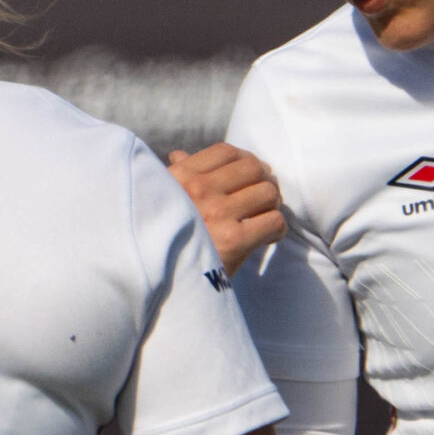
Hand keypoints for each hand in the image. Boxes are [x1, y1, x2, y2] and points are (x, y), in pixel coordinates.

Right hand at [168, 144, 284, 274]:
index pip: (225, 152)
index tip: (250, 174)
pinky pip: (273, 221)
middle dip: (264, 181)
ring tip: (264, 218)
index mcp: (180, 177)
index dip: (245, 159)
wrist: (156, 283)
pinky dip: (277, 229)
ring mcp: (217, 213)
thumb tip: (180, 154)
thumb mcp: (160, 201)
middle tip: (264, 197)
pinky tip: (268, 238)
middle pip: (253, 168)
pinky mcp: (233, 240)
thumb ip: (174, 177)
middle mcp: (198, 190)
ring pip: (268, 193)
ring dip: (272, 206)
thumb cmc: (161, 240)